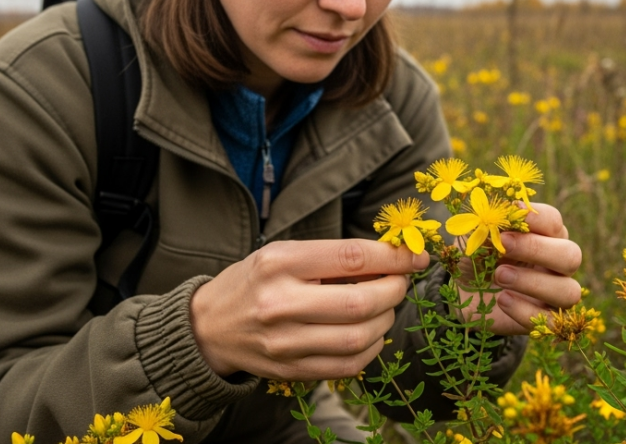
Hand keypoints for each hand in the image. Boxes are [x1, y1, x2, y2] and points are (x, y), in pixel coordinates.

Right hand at [189, 238, 428, 380]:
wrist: (209, 326)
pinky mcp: (291, 371)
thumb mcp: (284, 254)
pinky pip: (349, 364)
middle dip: (394, 290)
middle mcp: (280, 303)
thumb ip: (333, 256)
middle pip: (361, 302)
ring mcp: (285, 343)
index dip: (393, 258)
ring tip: (384, 306)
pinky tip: (370, 332)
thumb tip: (393, 257)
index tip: (416, 256)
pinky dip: (371, 348)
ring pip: (359, 337)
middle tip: (400, 282)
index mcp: (280, 263)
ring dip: (386, 320)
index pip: (352, 258)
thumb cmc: (255, 281)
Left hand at [457, 203, 581, 334]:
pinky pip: (551, 322)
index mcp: (545, 236)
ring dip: (533, 282)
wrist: (461, 292)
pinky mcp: (544, 321)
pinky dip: (525, 310)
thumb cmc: (474, 256)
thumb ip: (489, 224)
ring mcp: (554, 294)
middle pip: (571, 255)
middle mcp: (557, 264)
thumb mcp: (476, 236)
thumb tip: (500, 213)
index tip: (512, 213)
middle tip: (504, 246)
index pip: (554, 222)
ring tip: (499, 275)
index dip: (537, 217)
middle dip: (537, 249)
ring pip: (569, 291)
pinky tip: (502, 299)